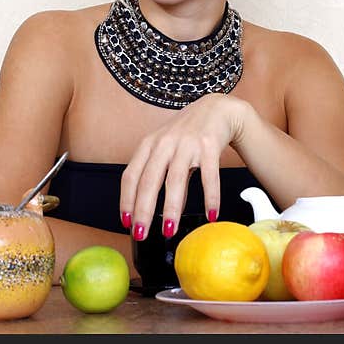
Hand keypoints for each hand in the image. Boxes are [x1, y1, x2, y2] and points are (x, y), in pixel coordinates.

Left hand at [120, 93, 250, 239]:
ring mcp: (187, 144)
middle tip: (141, 234)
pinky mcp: (209, 145)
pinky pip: (210, 176)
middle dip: (143, 210)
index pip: (130, 175)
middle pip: (149, 180)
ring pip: (176, 180)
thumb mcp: (165, 147)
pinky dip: (211, 198)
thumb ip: (158, 173)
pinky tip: (211, 215)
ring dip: (172, 209)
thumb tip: (152, 209)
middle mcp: (164, 143)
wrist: (217, 109)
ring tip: (169, 231)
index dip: (126, 200)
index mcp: (149, 144)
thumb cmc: (187, 133)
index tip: (126, 222)